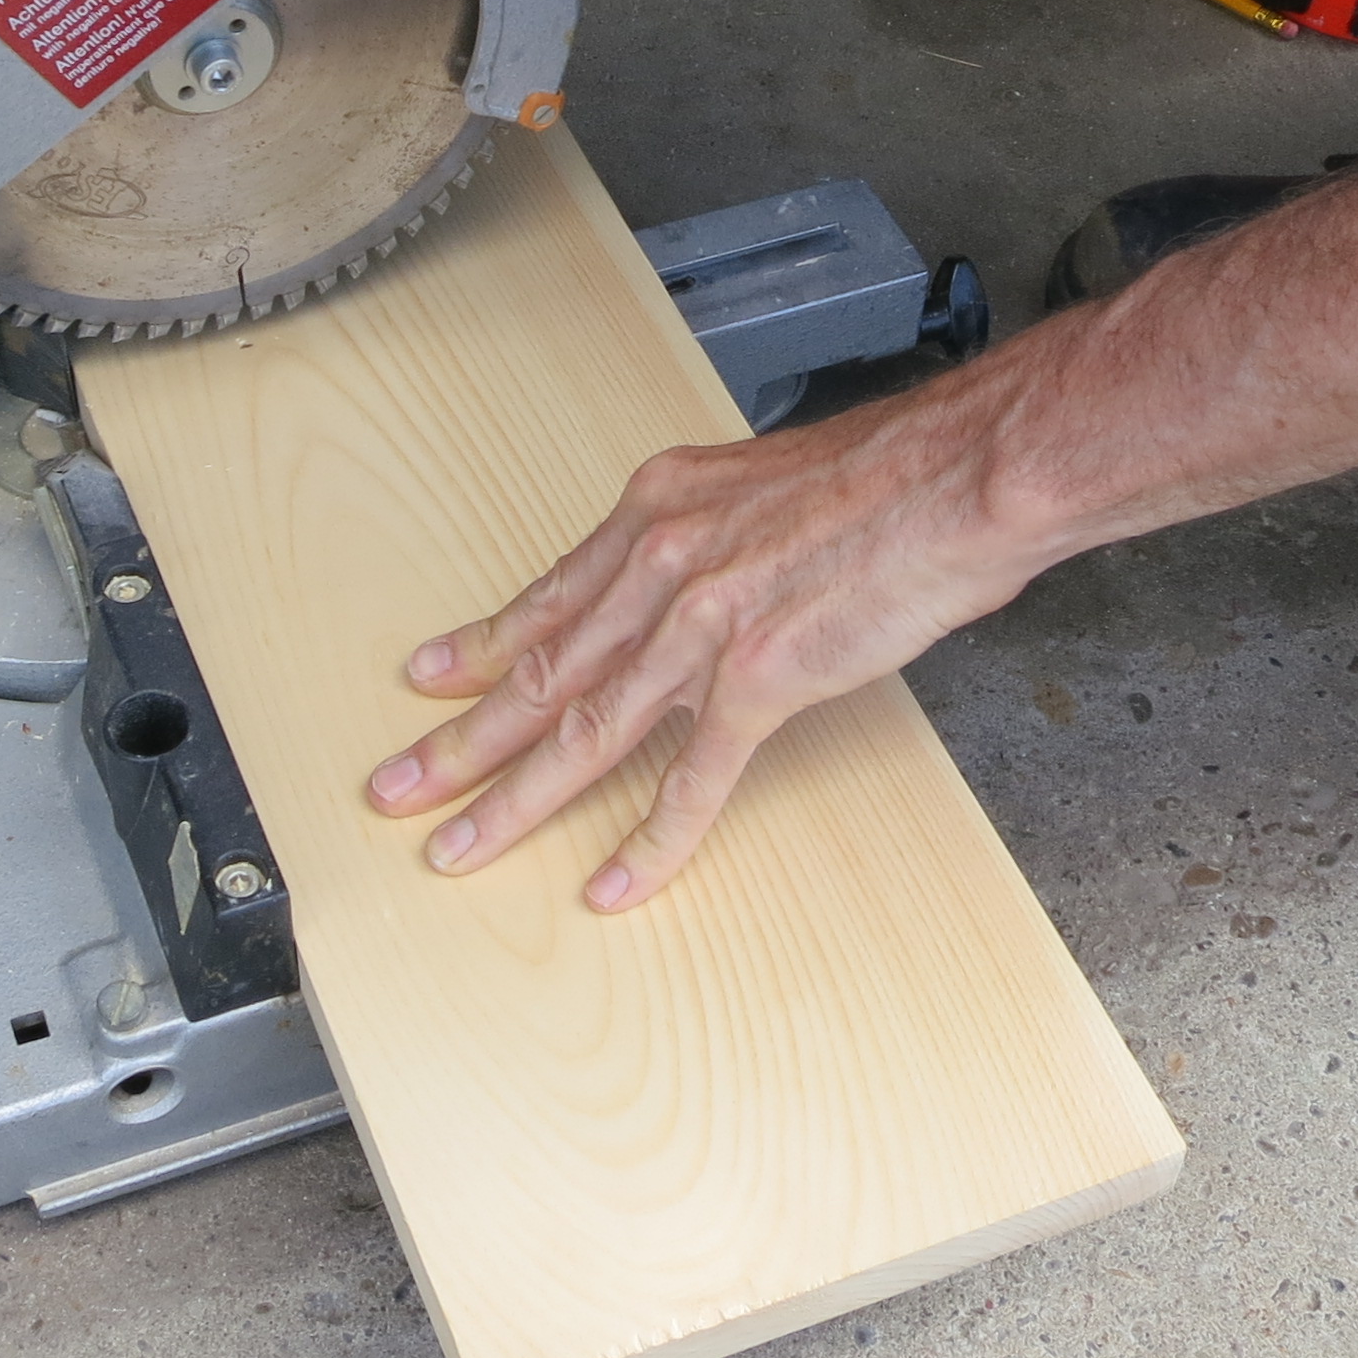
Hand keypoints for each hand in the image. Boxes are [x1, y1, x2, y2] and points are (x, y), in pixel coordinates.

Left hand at [364, 378, 1058, 911]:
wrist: (962, 474)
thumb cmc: (893, 473)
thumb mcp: (769, 486)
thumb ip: (720, 535)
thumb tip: (711, 575)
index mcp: (660, 510)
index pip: (551, 596)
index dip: (483, 646)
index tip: (428, 678)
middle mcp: (661, 564)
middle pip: (542, 672)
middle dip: (459, 739)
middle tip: (395, 789)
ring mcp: (702, 626)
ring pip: (586, 731)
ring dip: (515, 800)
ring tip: (459, 847)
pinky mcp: (758, 679)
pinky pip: (691, 781)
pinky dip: (649, 842)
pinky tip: (612, 884)